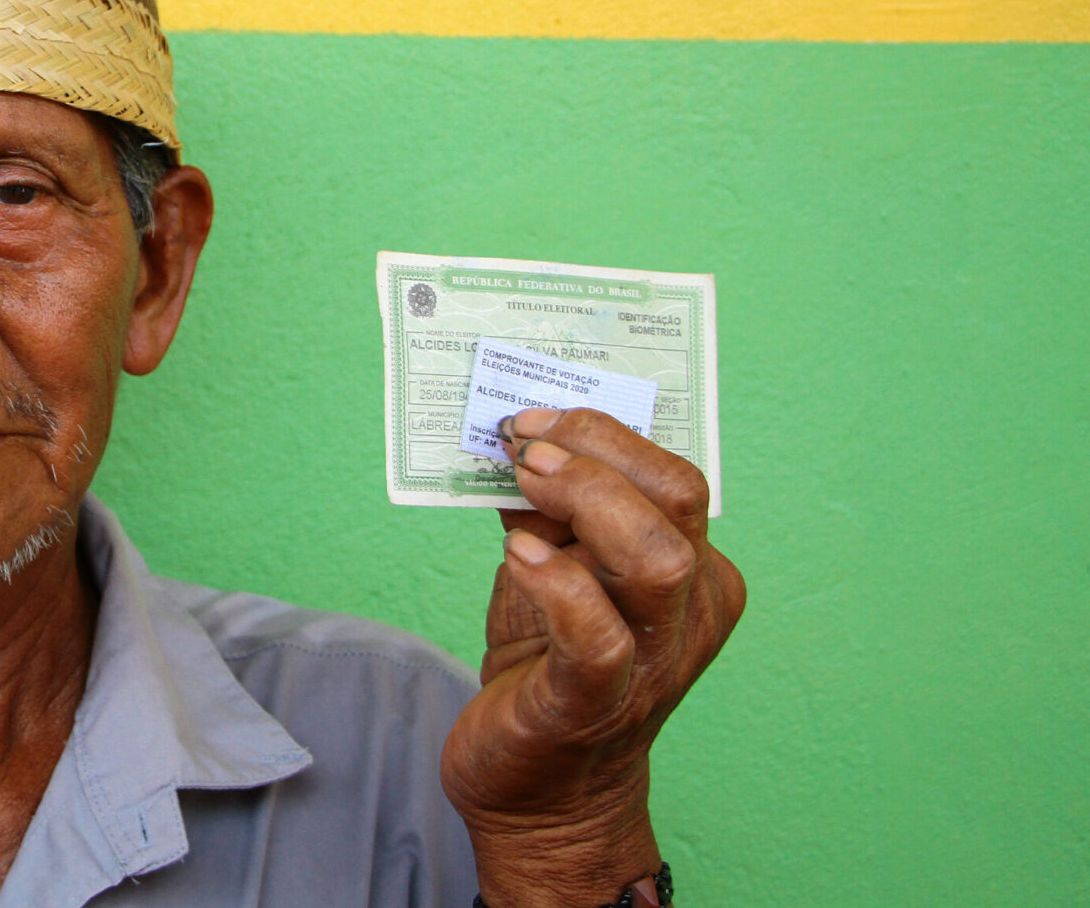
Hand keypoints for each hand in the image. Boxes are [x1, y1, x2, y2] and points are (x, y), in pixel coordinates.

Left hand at [440, 407, 745, 906]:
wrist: (540, 790)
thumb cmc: (546, 664)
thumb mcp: (550, 567)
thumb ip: (547, 510)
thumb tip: (520, 440)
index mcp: (692, 572)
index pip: (675, 478)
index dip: (605, 434)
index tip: (534, 420)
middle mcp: (688, 613)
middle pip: (676, 502)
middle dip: (598, 453)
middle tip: (526, 445)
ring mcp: (651, 661)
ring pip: (657, 559)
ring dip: (586, 502)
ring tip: (525, 484)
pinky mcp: (596, 705)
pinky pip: (598, 636)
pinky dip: (557, 582)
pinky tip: (518, 556)